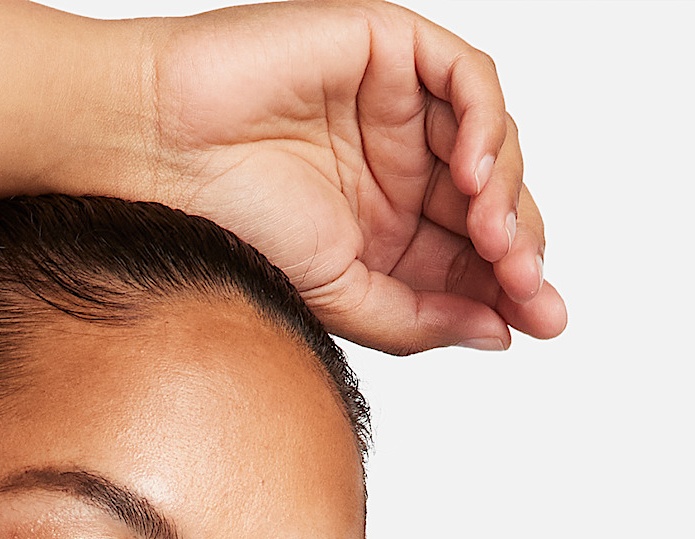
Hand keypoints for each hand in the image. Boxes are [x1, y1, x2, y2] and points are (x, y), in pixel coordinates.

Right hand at [134, 1, 562, 352]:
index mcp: (382, 228)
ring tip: (495, 241)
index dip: (510, 287)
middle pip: (493, 202)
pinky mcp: (391, 49)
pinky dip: (486, 126)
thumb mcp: (338, 294)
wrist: (157, 150)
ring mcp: (399, 106)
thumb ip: (417, 318)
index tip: (537, 323)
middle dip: (521, 247)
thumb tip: (499, 334)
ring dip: (509, 194)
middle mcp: (397, 166)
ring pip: (492, 142)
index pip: (469, 255)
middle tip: (528, 288)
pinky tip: (473, 179)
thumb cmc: (224, 219)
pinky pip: (469, 80)